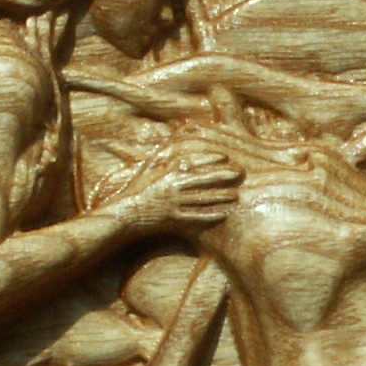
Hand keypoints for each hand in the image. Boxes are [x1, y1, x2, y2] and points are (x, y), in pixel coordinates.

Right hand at [119, 151, 239, 236]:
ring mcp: (173, 204)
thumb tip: (176, 145)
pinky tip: (222, 214)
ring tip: (236, 195)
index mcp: (167, 174)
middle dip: (222, 176)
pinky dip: (209, 216)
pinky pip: (194, 218)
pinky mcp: (173, 220)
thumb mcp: (149, 171)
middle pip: (202, 181)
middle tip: (240, 173)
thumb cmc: (138, 190)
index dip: (210, 159)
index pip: (192, 164)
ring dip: (220, 197)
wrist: (125, 213)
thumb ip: (164, 160)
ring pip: (201, 200)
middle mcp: (172, 188)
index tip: (225, 157)